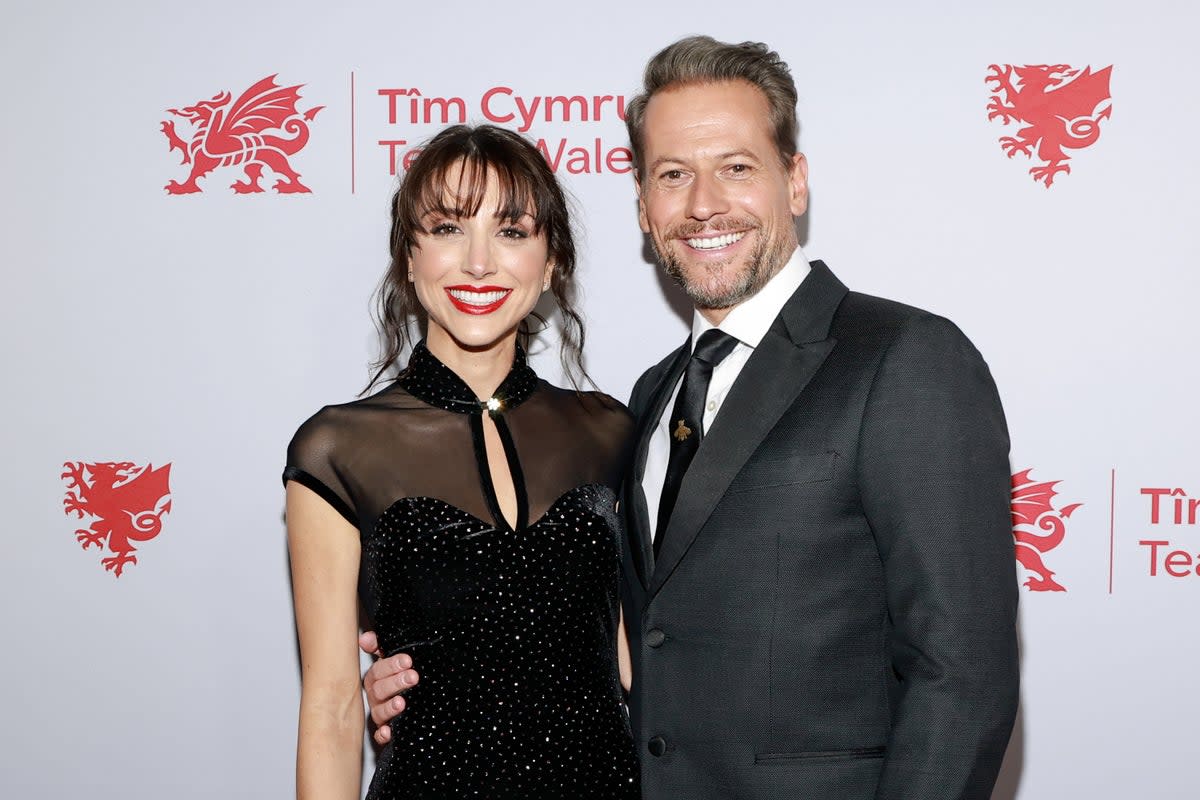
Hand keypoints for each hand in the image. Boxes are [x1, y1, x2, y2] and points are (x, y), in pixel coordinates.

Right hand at [359, 631, 418, 745]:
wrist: (423, 697)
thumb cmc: (405, 673)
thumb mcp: (396, 657)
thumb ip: (381, 646)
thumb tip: (365, 638)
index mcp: (376, 678)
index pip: (378, 671)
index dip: (391, 665)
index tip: (408, 661)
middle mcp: (376, 696)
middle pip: (378, 691)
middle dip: (396, 683)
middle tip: (413, 677)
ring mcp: (381, 714)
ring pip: (378, 713)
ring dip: (389, 708)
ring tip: (401, 703)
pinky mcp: (387, 731)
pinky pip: (379, 736)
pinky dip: (383, 734)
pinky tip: (389, 731)